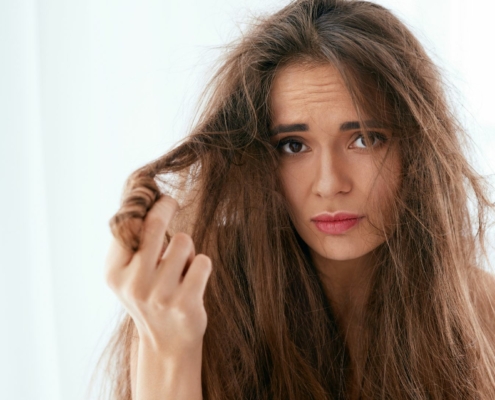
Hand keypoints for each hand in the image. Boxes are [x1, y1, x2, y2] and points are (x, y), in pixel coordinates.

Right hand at [104, 195, 212, 353]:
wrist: (167, 343)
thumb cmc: (150, 296)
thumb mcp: (129, 274)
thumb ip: (131, 243)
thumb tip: (144, 199)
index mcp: (114, 273)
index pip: (128, 225)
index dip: (145, 204)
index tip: (157, 196)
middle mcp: (133, 284)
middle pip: (154, 224)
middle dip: (166, 206)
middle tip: (171, 201)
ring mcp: (160, 295)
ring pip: (183, 241)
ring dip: (187, 248)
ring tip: (181, 268)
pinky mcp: (185, 304)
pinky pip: (202, 261)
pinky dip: (201, 265)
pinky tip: (193, 281)